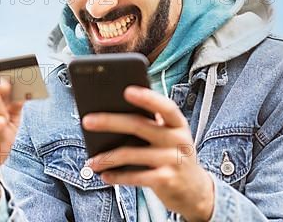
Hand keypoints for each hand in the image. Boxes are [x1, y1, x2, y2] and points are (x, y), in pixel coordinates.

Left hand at [82, 86, 213, 221]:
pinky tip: (104, 175)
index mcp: (177, 124)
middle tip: (87, 121)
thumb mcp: (168, 137)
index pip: (165, 107)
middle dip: (110, 121)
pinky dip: (117, 177)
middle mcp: (178, 140)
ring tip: (91, 161)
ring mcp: (173, 160)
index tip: (127, 90)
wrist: (195, 191)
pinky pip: (136, 177)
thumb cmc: (172, 155)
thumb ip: (149, 124)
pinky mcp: (167, 180)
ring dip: (108, 157)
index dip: (148, 98)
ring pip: (133, 154)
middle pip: (140, 126)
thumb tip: (111, 110)